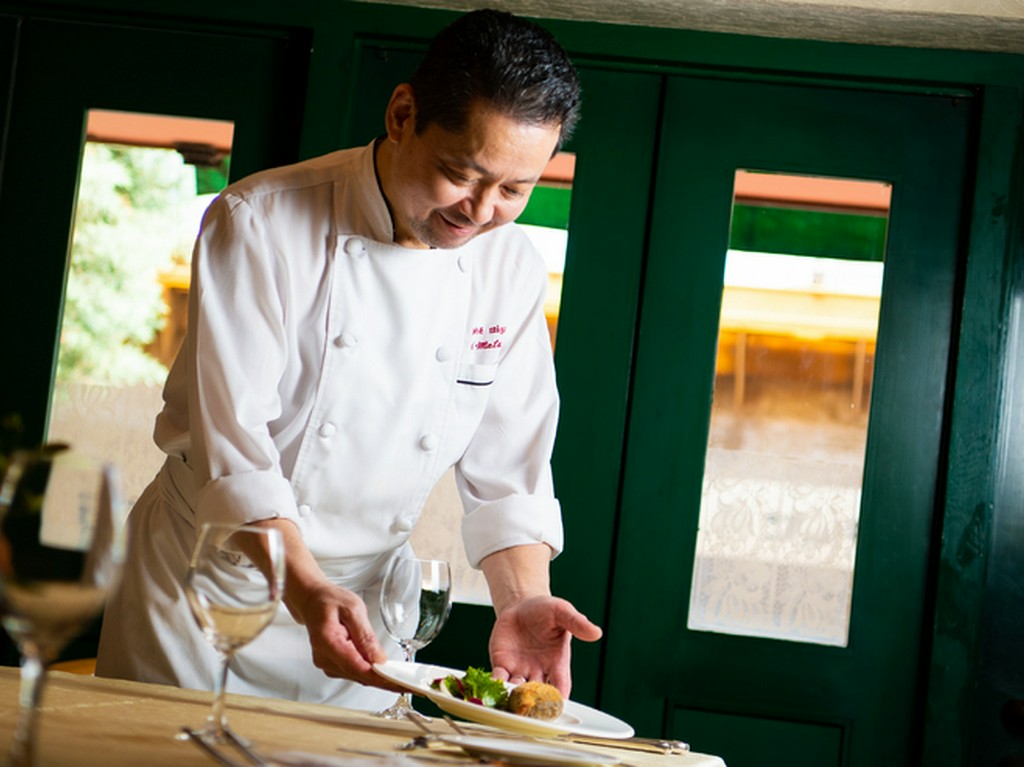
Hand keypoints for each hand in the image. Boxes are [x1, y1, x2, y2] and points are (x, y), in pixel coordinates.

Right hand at [249, 518, 400, 690]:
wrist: (312, 600)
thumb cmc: (330, 601)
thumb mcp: (353, 609)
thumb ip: (365, 636)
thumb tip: (379, 659)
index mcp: (328, 643)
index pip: (358, 669)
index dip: (381, 679)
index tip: (400, 684)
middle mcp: (324, 658)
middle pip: (359, 676)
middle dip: (385, 681)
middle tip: (410, 684)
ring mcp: (326, 664)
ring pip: (358, 676)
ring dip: (379, 678)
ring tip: (401, 678)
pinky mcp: (332, 665)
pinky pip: (354, 672)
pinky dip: (370, 672)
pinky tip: (384, 670)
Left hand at [489, 594, 601, 696]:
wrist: (521, 605)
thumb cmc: (546, 610)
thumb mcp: (562, 612)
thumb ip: (577, 623)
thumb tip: (596, 633)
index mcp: (557, 663)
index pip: (560, 687)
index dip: (558, 698)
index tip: (556, 705)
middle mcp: (539, 672)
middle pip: (538, 695)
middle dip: (534, 702)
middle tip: (529, 707)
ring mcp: (520, 670)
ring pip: (517, 690)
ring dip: (513, 696)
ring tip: (510, 698)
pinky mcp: (502, 665)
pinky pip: (499, 678)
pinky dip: (496, 683)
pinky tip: (493, 685)